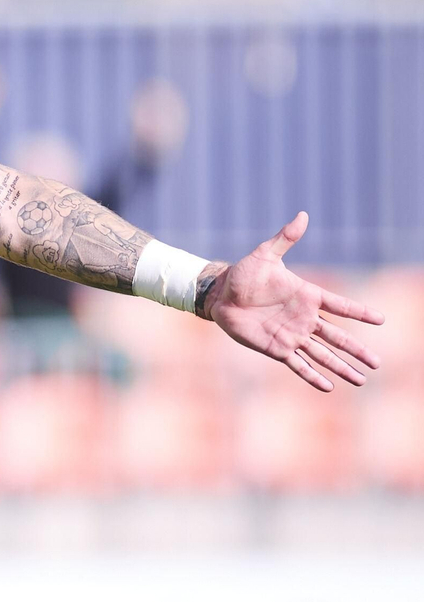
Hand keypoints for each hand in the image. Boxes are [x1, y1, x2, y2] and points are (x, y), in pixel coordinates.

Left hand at [204, 212, 383, 391]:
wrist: (220, 295)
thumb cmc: (243, 274)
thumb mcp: (264, 255)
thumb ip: (285, 238)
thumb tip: (302, 215)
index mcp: (307, 296)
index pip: (340, 306)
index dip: (359, 312)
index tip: (381, 319)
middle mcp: (304, 318)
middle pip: (338, 337)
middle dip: (357, 350)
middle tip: (378, 363)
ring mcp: (292, 335)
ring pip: (323, 354)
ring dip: (341, 367)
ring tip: (361, 380)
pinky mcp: (276, 348)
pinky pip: (298, 364)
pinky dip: (312, 376)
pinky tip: (329, 387)